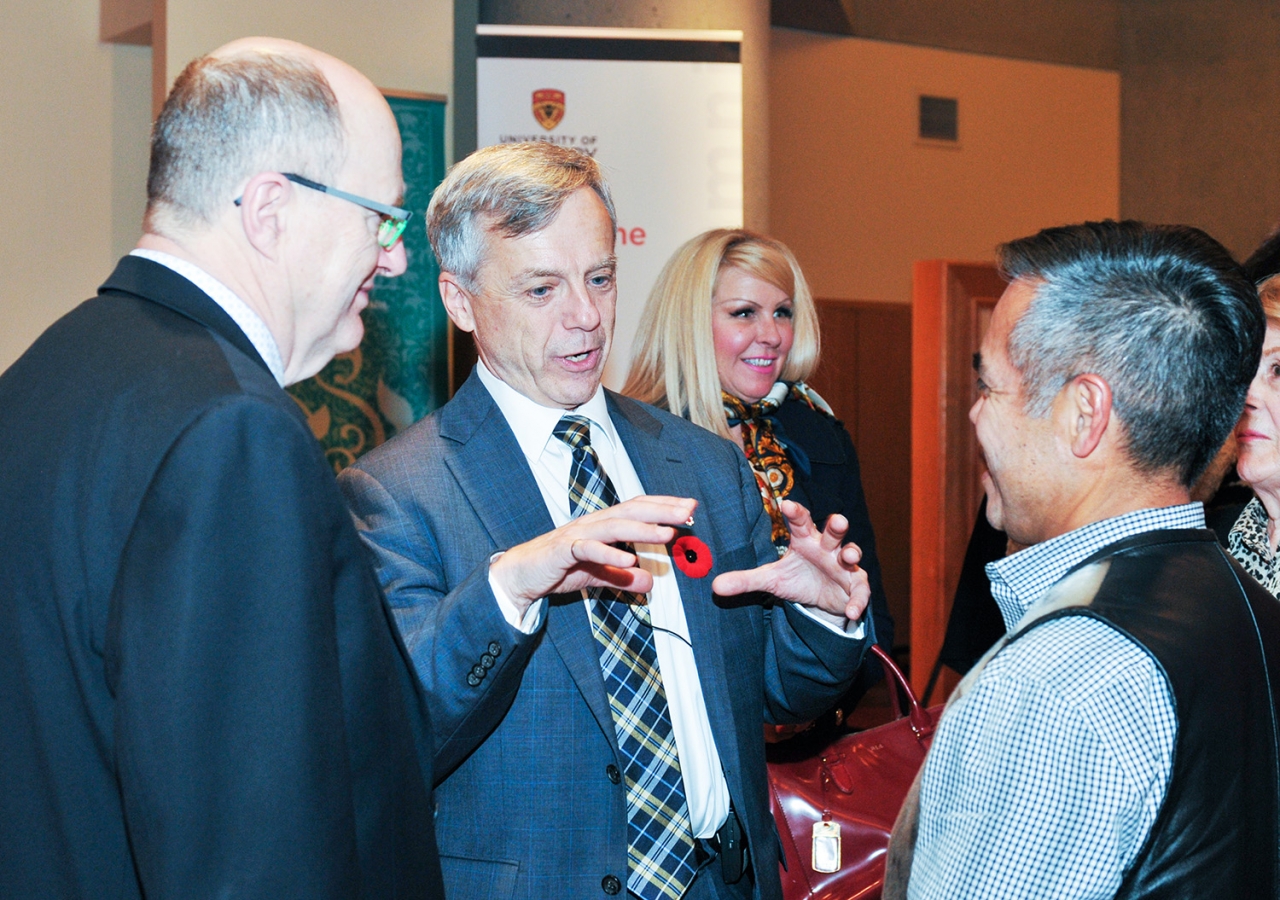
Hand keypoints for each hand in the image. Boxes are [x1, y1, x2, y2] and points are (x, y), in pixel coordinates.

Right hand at [490, 496, 697, 616]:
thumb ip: (622, 577)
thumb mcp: (597, 575)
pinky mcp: (562, 550)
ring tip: (667, 534)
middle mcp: (592, 523)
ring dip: (642, 529)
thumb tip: (650, 584)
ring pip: (613, 526)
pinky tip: (628, 559)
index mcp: (602, 525)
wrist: (518, 575)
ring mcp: (576, 535)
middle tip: (689, 511)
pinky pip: (587, 549)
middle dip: (662, 509)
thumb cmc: (557, 568)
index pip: (637, 508)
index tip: (690, 509)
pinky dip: (608, 553)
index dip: (663, 506)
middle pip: (631, 510)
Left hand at [712, 499, 869, 622]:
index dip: (795, 513)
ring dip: (852, 553)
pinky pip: (860, 591)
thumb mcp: (771, 580)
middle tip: (838, 520)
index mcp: (805, 540)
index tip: (787, 505)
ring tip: (848, 556)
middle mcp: (827, 548)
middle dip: (836, 526)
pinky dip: (857, 600)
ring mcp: (844, 565)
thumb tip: (715, 586)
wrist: (821, 601)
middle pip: (833, 532)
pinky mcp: (855, 585)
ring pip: (852, 553)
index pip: (800, 522)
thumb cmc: (798, 579)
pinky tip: (852, 611)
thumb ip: (746, 580)